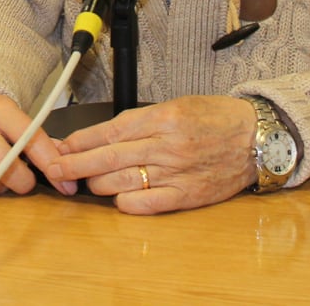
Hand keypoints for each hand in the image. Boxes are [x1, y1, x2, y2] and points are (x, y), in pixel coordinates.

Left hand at [44, 95, 257, 213]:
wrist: (255, 138)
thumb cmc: (215, 118)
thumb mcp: (176, 105)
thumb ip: (141, 120)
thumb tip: (104, 135)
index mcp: (161, 117)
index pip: (109, 130)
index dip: (80, 141)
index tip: (59, 146)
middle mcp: (165, 145)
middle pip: (107, 158)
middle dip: (75, 165)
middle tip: (54, 169)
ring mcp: (175, 172)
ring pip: (121, 182)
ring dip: (98, 184)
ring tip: (87, 182)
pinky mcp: (186, 195)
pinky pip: (145, 203)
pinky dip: (125, 202)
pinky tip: (117, 198)